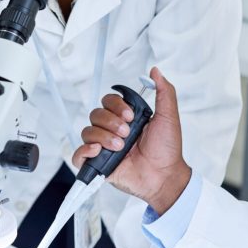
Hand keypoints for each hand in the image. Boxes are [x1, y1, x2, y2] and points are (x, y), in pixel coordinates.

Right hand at [72, 67, 190, 214]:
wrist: (164, 176)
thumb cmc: (167, 150)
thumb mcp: (168, 116)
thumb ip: (163, 92)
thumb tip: (155, 72)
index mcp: (126, 118)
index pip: (108, 101)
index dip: (116, 105)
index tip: (131, 116)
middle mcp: (113, 130)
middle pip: (95, 114)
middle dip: (111, 122)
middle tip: (127, 132)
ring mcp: (104, 147)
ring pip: (87, 131)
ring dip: (103, 136)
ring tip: (120, 146)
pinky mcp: (98, 164)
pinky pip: (78, 154)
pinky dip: (84, 151)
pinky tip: (98, 151)